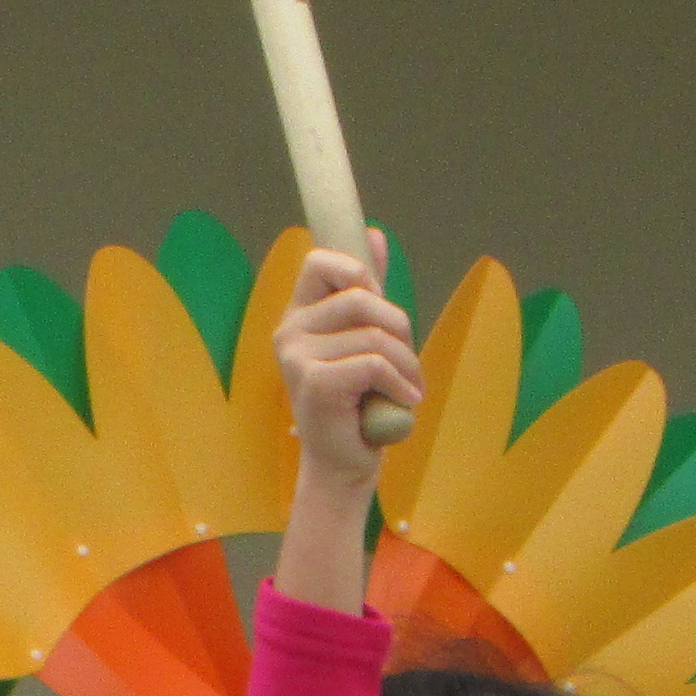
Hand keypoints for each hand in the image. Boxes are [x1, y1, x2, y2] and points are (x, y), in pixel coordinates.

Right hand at [273, 233, 418, 491]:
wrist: (342, 461)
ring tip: (406, 387)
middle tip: (404, 361)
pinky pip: (375, 363)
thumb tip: (376, 234)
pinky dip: (400, 383)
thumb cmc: (356, 400)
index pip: (322, 261)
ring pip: (376, 334)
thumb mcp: (364, 337)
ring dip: (406, 363)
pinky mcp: (314, 383)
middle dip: (399, 327)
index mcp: (299, 315)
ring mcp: (296, 358)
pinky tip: (401, 400)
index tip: (375, 306)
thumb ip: (367, 289)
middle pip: (363, 297)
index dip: (358, 272)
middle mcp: (289, 332)